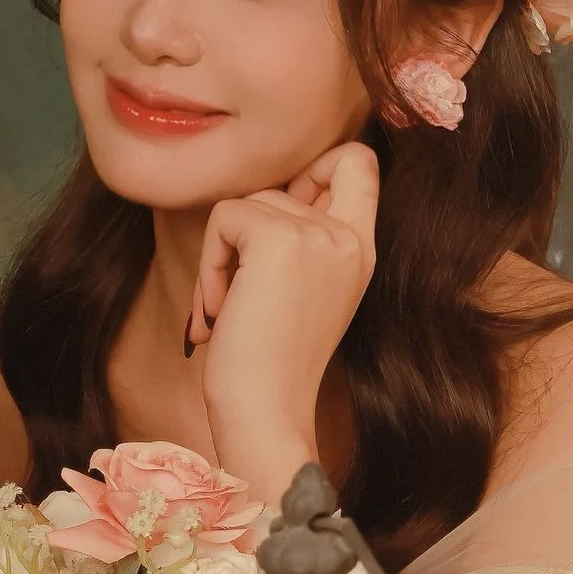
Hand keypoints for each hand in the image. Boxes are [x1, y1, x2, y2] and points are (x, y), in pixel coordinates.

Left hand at [189, 142, 377, 491]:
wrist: (266, 412)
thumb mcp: (303, 290)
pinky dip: (210, 264)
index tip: (280, 220)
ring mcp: (319, 234)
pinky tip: (221, 310)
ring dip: (222, 258)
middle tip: (240, 290)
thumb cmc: (269, 364)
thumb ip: (300, 239)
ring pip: (246, 204)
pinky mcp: (278, 238)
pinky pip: (224, 218)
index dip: (312, 170)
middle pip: (282, 183)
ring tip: (229, 312)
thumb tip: (261, 201)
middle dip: (246, 233)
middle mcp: (349, 236)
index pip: (358, 160)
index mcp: (361, 249)